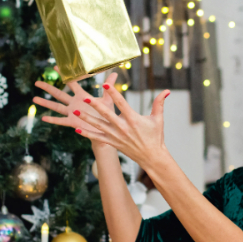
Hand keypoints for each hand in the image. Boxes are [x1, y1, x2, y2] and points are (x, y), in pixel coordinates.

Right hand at [32, 69, 114, 145]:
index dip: (64, 75)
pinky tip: (43, 117)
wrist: (107, 129)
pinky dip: (52, 119)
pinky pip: (61, 120)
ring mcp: (72, 113)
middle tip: (37, 82)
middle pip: (59, 94)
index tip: (55, 66)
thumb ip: (109, 86)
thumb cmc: (107, 114)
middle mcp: (75, 103)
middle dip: (48, 88)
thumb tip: (115, 73)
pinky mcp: (73, 122)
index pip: (72, 83)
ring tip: (34, 99)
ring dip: (45, 103)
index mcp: (82, 96)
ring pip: (56, 106)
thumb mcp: (108, 99)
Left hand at [38, 73, 170, 170]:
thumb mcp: (158, 119)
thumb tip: (167, 91)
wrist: (152, 157)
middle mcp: (123, 127)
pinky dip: (88, 134)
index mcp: (133, 119)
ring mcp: (116, 136)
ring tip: (75, 111)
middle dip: (95, 105)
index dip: (113, 93)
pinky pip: (98, 138)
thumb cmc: (155, 137)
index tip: (105, 84)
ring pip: (98, 126)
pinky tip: (77, 130)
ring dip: (87, 118)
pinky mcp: (113, 143)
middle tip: (85, 97)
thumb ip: (159, 103)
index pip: (121, 103)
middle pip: (107, 114)